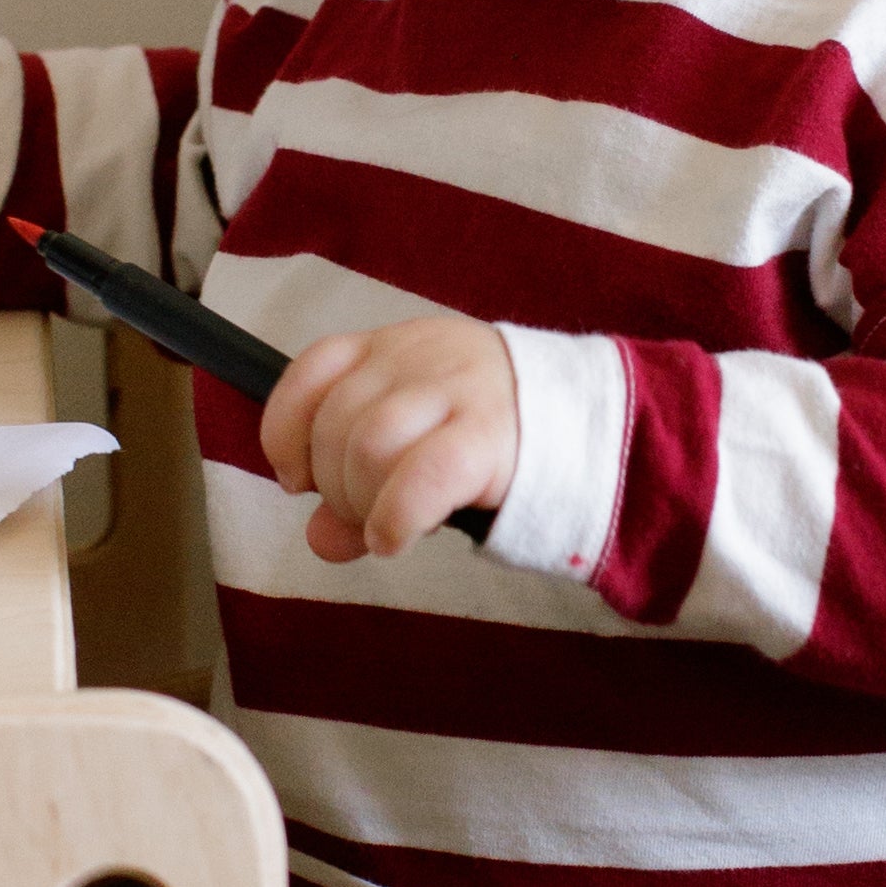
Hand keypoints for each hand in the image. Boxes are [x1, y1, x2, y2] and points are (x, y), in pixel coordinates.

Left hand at [264, 313, 520, 560]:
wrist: (600, 425)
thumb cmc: (498, 437)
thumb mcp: (419, 444)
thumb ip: (360, 485)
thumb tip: (319, 539)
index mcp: (397, 347)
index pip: (314, 368)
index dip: (286, 429)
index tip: (296, 477)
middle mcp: (421, 358)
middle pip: (337, 421)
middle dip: (332, 485)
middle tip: (362, 514)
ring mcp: (457, 391)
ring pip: (368, 445)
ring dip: (360, 502)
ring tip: (385, 525)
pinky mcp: (489, 436)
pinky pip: (419, 477)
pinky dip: (393, 517)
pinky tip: (395, 539)